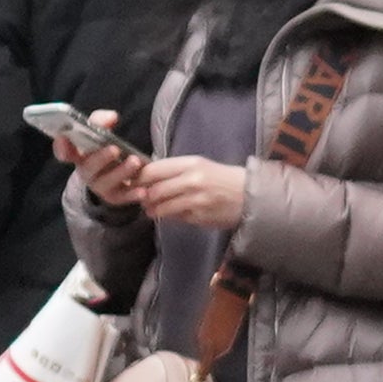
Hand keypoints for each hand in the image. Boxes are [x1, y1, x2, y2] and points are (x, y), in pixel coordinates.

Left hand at [126, 155, 252, 230]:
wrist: (249, 195)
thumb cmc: (222, 178)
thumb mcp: (199, 166)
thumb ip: (174, 170)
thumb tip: (146, 175)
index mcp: (190, 164)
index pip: (153, 170)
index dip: (139, 177)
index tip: (133, 182)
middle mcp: (191, 181)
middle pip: (154, 190)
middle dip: (143, 196)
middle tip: (140, 198)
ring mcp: (195, 200)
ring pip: (161, 207)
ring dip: (152, 210)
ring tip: (151, 209)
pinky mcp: (199, 217)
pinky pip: (175, 217)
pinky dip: (168, 216)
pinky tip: (169, 214)